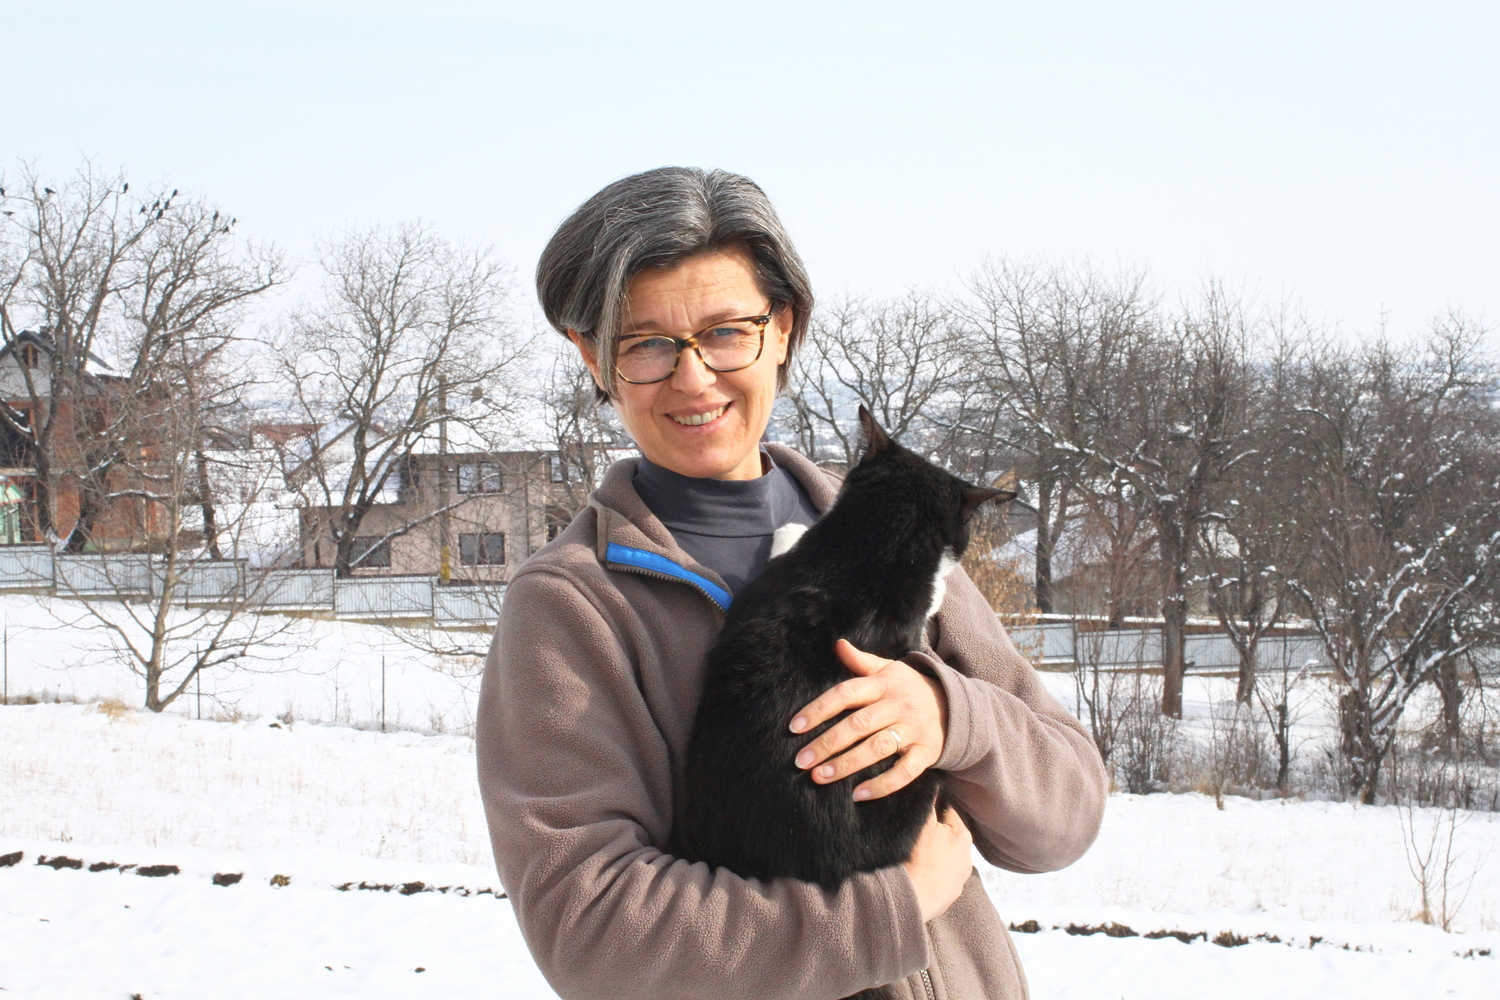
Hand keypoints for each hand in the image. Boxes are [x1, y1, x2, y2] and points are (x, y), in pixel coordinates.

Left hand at [789, 639, 947, 800]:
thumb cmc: (908, 687)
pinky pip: (904, 772)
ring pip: (877, 749)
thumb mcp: (888, 669)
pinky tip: (857, 795)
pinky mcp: (926, 753)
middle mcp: (897, 706)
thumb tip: (838, 644)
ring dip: (847, 764)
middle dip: (827, 743)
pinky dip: (882, 785)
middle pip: (858, 725)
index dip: (819, 709)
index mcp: (883, 684)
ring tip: (819, 777)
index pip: (846, 693)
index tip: (795, 727)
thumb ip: (860, 661)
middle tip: (801, 761)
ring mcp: (913, 730)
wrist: (955, 704)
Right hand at [904, 805, 972, 922]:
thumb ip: (929, 803)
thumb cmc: (917, 856)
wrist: (910, 897)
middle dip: (934, 833)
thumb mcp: (923, 822)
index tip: (918, 807)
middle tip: (912, 831)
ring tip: (912, 855)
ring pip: (944, 860)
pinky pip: (938, 879)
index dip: (933, 806)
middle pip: (947, 837)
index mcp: (963, 837)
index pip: (949, 811)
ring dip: (932, 856)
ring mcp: (958, 882)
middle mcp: (967, 860)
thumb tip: (932, 787)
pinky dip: (929, 875)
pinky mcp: (947, 898)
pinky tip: (915, 873)